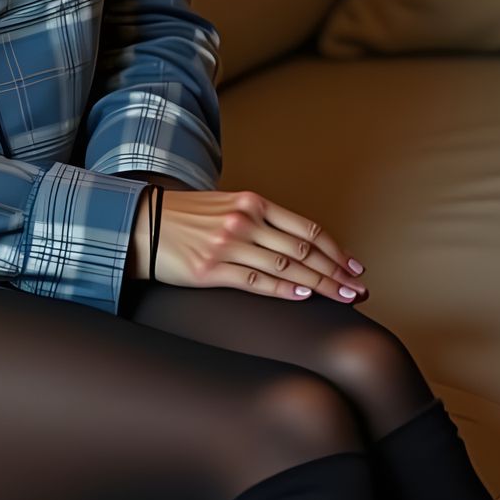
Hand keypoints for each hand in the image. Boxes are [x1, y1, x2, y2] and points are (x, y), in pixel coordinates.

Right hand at [128, 180, 368, 304]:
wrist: (140, 224)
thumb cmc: (185, 217)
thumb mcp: (226, 206)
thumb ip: (260, 220)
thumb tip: (298, 243)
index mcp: (251, 202)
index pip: (306, 227)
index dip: (335, 249)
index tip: (354, 266)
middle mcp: (243, 221)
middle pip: (303, 249)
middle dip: (336, 272)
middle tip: (359, 288)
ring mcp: (228, 245)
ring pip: (286, 266)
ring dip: (320, 284)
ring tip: (343, 297)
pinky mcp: (211, 269)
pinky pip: (256, 281)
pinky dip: (284, 288)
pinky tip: (303, 295)